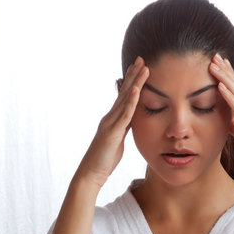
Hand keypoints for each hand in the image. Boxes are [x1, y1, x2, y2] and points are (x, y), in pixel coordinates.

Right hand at [72, 57, 148, 188]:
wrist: (90, 174)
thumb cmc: (104, 160)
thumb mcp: (117, 141)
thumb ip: (123, 129)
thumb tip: (130, 122)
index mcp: (112, 120)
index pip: (124, 97)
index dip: (131, 81)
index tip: (139, 68)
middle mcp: (110, 117)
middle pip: (124, 92)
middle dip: (133, 75)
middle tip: (141, 59)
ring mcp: (110, 123)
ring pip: (125, 99)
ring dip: (135, 82)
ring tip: (143, 67)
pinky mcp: (112, 133)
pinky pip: (124, 115)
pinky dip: (130, 101)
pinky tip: (136, 89)